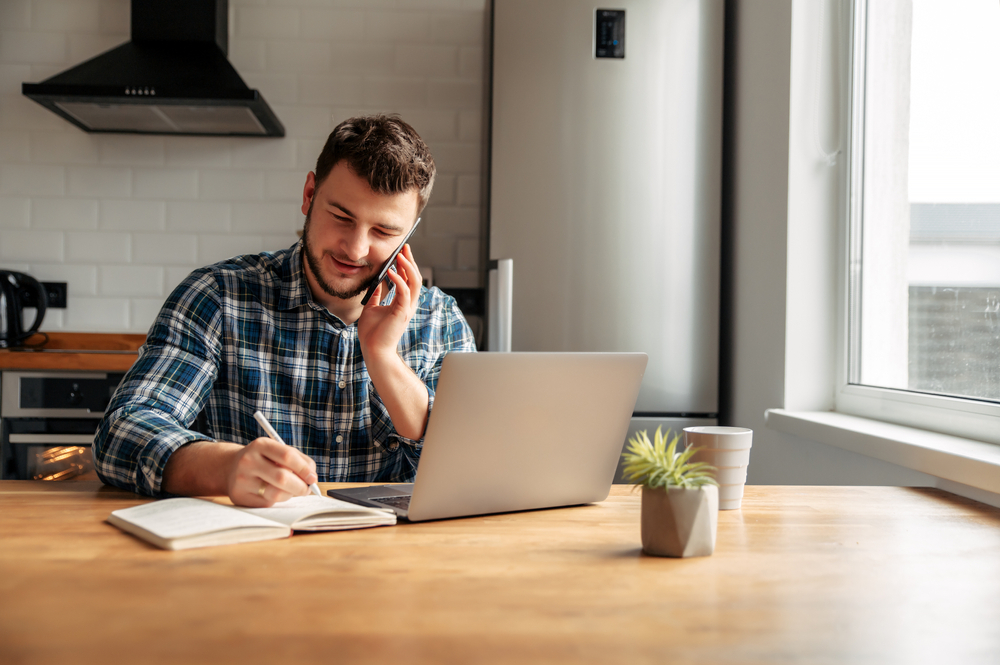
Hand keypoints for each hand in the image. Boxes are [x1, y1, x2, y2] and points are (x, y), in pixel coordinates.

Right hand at [225, 437, 317, 506]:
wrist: (230, 467)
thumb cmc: (263, 459)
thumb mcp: (277, 451)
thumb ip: (298, 460)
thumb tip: (312, 478)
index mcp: (261, 445)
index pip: (288, 456)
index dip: (304, 469)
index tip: (312, 478)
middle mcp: (248, 461)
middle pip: (283, 477)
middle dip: (301, 486)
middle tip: (307, 489)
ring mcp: (242, 480)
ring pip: (276, 493)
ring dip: (290, 495)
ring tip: (291, 490)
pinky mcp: (239, 496)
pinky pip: (267, 503)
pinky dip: (277, 500)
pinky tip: (274, 493)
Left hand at [357, 244, 421, 361]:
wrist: (373, 349)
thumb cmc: (372, 333)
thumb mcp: (371, 308)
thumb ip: (376, 295)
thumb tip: (376, 283)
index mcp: (402, 302)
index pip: (408, 279)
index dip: (405, 265)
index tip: (401, 252)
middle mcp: (408, 304)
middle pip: (415, 277)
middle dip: (410, 261)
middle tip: (404, 247)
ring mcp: (406, 308)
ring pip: (415, 282)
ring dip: (408, 267)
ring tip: (400, 255)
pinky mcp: (402, 312)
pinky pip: (404, 292)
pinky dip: (398, 280)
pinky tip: (391, 271)